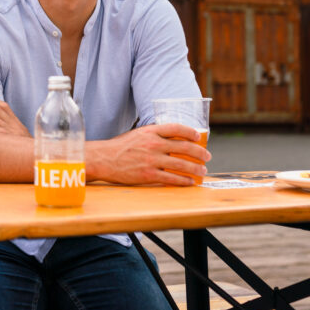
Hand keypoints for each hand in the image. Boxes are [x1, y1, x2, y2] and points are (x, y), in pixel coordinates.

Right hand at [89, 124, 210, 185]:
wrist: (103, 159)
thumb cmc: (119, 147)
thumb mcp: (137, 134)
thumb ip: (153, 136)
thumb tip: (172, 140)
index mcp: (150, 131)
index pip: (176, 128)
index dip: (191, 132)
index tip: (199, 137)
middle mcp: (153, 144)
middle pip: (184, 147)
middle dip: (199, 153)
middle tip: (207, 156)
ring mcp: (151, 160)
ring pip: (181, 164)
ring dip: (195, 168)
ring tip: (202, 170)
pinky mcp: (149, 175)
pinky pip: (172, 178)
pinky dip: (184, 180)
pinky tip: (190, 181)